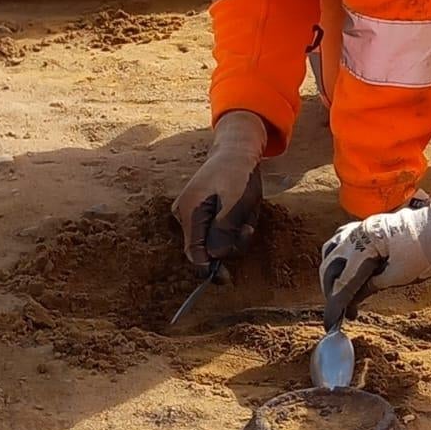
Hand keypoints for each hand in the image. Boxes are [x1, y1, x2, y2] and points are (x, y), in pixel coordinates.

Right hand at [172, 110, 266, 266]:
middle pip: (205, 249)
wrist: (236, 150)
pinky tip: (238, 212)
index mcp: (189, 212)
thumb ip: (224, 231)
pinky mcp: (198, 213)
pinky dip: (231, 227)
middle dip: (230, 243)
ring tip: (245, 213)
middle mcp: (183, 215)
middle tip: (247, 227)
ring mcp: (189, 213)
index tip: (227, 278)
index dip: (210, 269)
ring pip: (213, 241)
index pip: (194, 253)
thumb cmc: (238, 174)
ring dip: (234, 234)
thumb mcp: (237, 202)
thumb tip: (214, 257)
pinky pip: (216, 231)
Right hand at [320, 183, 430, 324]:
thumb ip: (373, 285)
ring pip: (333, 249)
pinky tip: (344, 268)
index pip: (343, 279)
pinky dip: (339, 256)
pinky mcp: (371, 227)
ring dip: (331, 272)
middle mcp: (359, 232)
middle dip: (331, 290)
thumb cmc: (429, 248)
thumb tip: (354, 297)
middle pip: (331, 264)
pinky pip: (344, 240)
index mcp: (364, 243)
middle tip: (338, 313)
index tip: (331, 324)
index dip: (335, 304)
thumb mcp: (401, 275)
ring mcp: (364, 226)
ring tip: (338, 292)